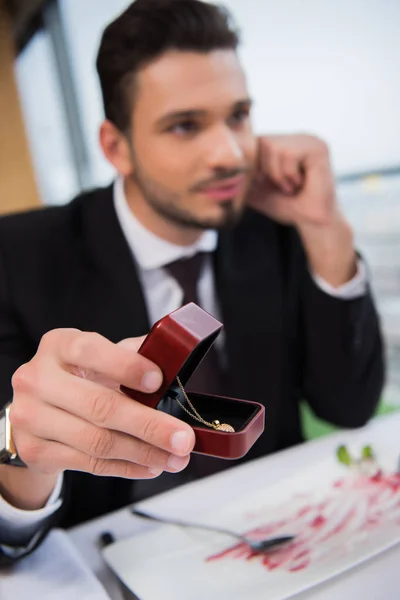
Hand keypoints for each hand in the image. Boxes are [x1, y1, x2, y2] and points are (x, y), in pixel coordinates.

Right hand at [2, 329, 194, 508]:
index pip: (91, 352)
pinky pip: (90, 464)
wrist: (37, 410)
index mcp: (59, 345)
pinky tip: (150, 467)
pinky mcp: (34, 451)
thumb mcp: (102, 358)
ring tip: (175, 458)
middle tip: (183, 438)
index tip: (158, 381)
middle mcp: (37, 378)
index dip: (126, 366)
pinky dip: (126, 467)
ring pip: (97, 441)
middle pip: (100, 406)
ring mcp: (30, 417)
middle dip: (149, 425)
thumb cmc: (80, 378)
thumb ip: (134, 355)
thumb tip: (175, 361)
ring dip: (144, 453)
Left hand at [247, 134, 335, 225]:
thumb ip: (243, 175)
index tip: (265, 184)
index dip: (255, 165)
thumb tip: (214, 167)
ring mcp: (309, 139)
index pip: (256, 141)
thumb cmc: (287, 206)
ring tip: (291, 186)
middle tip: (283, 187)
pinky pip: (288, 153)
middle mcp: (297, 137)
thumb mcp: (257, 189)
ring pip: (274, 146)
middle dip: (267, 170)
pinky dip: (288, 174)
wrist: (311, 222)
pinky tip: (300, 184)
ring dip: (278, 174)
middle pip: (263, 141)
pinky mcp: (318, 148)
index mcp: (284, 143)